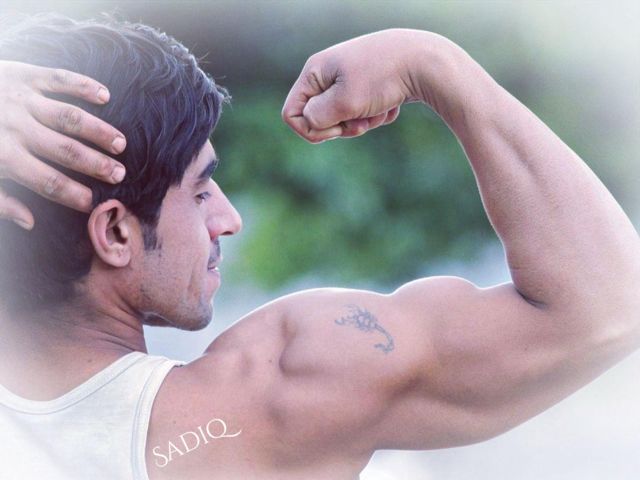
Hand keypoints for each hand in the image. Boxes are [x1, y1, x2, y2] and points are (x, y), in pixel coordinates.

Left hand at [0, 61, 127, 229]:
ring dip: (98, 130)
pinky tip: (105, 96)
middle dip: (95, 165)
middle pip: (65, 150)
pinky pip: (58, 77)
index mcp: (3, 156)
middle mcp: (16, 127)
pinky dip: (83, 85)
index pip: (46, 181)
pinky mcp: (21, 74)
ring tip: (120, 144)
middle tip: (119, 175)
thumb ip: (0, 201)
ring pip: (68, 116)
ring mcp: (20, 98)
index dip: (72, 195)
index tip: (92, 204)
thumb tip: (30, 221)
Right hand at [282, 29, 432, 142]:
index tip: (337, 129)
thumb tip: (308, 122)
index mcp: (315, 72)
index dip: (311, 129)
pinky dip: (377, 114)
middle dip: (342, 127)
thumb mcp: (345, 102)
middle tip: (362, 123)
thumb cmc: (383, 78)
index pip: (292, 113)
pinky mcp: (370, 86)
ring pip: (344, 118)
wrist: (425, 61)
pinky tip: (393, 104)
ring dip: (363, 122)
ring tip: (380, 110)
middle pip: (320, 118)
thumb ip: (318, 117)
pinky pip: (365, 113)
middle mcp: (329, 74)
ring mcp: (350, 79)